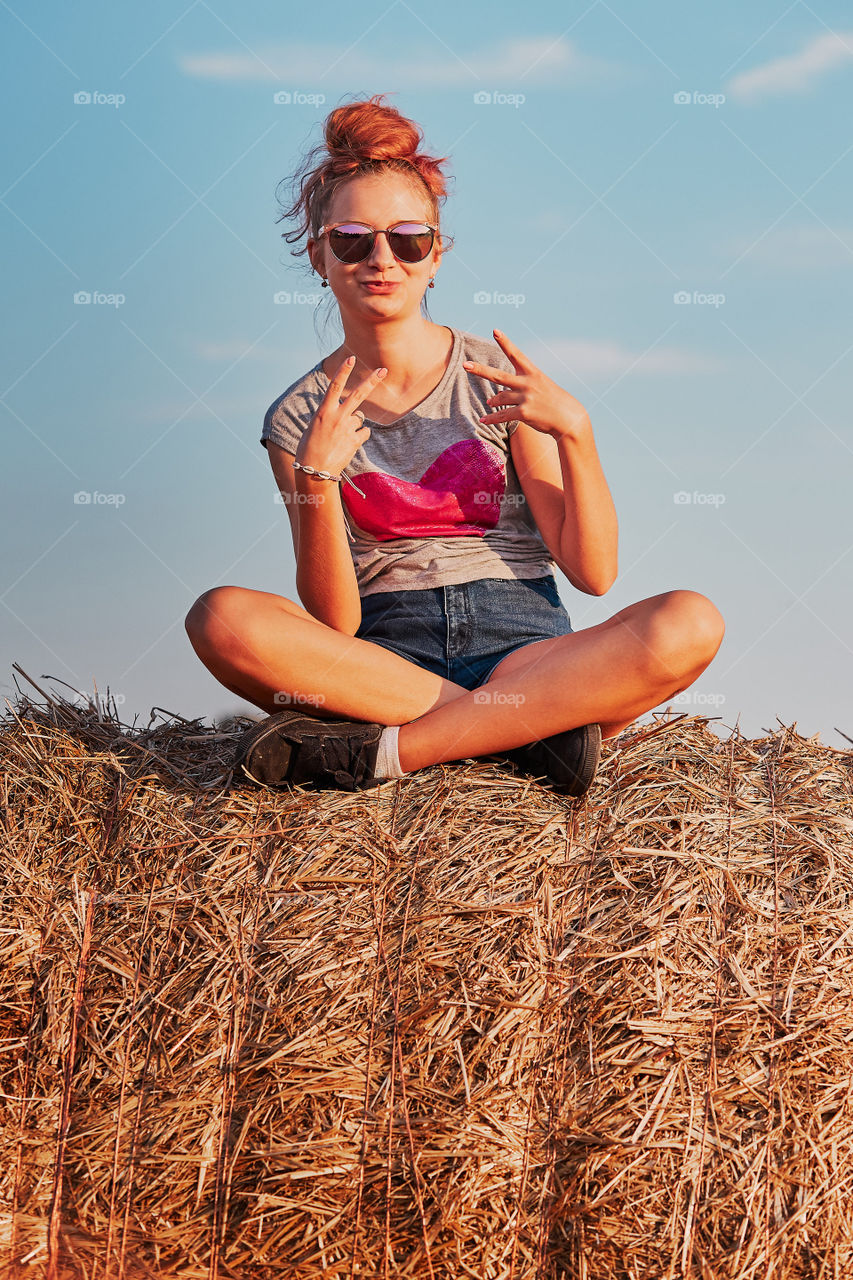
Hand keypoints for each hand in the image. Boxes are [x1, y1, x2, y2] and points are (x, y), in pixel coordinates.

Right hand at [296, 356, 385, 475]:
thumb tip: (346, 412)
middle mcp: (337, 417)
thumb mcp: (314, 427)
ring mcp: (347, 429)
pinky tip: (348, 444)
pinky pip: (364, 432)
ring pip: (360, 417)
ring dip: (354, 422)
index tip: (351, 358)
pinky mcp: (355, 441)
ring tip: (341, 436)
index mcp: (323, 412)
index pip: (334, 386)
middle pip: (358, 395)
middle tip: (383, 370)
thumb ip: (330, 416)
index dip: (343, 371)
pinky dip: (359, 436)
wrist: (314, 471)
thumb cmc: (310, 449)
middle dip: (372, 381)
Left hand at [462, 329, 589, 439]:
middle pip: (498, 376)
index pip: (516, 354)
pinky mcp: (524, 413)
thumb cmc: (553, 401)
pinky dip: (491, 419)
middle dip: (480, 370)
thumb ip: (517, 388)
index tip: (495, 331)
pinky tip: (483, 420)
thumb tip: (493, 399)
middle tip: (465, 365)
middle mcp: (528, 383)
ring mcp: (525, 398)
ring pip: (499, 398)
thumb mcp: (540, 387)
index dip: (505, 342)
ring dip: (493, 401)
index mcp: (533, 373)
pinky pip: (502, 415)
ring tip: (490, 403)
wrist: (568, 418)